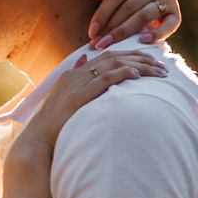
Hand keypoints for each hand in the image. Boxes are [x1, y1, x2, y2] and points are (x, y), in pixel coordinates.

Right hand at [7, 49, 165, 182]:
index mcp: (72, 74)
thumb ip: (76, 83)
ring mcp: (75, 84)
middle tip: (160, 63)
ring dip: (138, 65)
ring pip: (112, 65)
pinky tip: (138, 75)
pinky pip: (104, 79)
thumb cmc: (53, 127)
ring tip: (157, 70)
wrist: (37, 141)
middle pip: (112, 57)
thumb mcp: (64, 102)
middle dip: (139, 58)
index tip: (148, 60)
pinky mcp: (77, 96)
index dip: (129, 56)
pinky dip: (122, 74)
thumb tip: (84, 63)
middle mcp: (74, 75)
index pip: (106, 57)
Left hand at [85, 0, 180, 47]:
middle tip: (98, 43)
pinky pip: (168, 26)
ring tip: (110, 44)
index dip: (102, 14)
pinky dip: (156, 34)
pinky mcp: (176, 12)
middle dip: (111, 27)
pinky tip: (141, 41)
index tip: (91, 32)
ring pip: (144, 16)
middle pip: (129, 7)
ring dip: (125, 32)